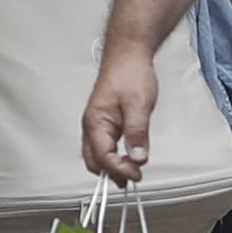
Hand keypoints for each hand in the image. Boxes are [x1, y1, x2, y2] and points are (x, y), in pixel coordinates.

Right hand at [81, 33, 159, 184]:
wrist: (128, 54)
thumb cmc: (129, 72)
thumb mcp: (138, 104)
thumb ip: (137, 132)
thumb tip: (137, 157)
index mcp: (95, 122)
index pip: (103, 157)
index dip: (120, 169)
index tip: (136, 174)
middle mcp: (92, 125)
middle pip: (95, 161)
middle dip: (113, 173)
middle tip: (133, 178)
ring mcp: (97, 124)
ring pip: (98, 155)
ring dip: (113, 167)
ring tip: (131, 174)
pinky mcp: (105, 122)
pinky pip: (105, 146)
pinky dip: (114, 157)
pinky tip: (126, 160)